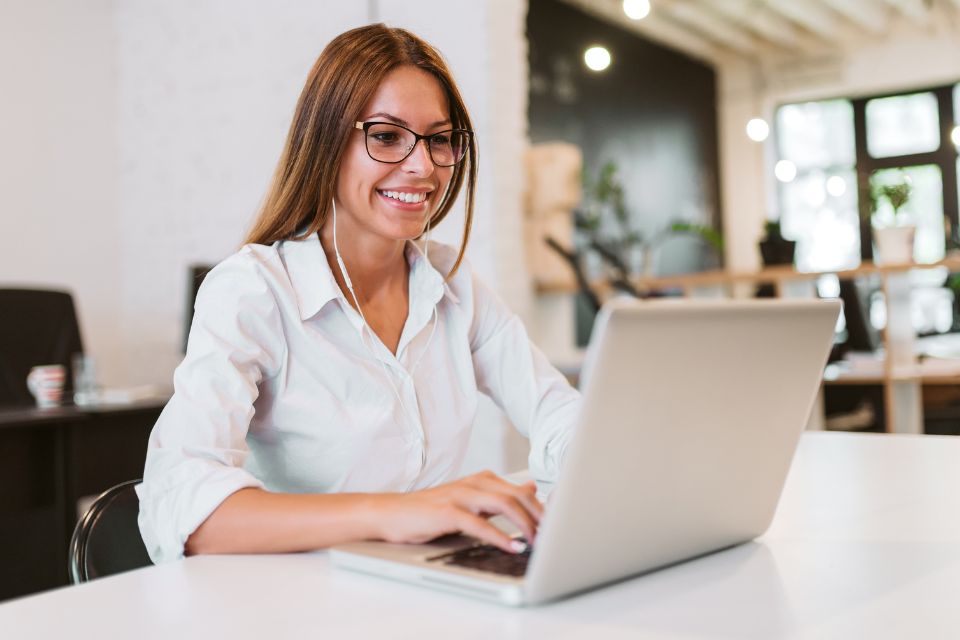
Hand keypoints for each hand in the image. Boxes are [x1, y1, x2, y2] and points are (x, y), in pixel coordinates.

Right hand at [373, 471, 542, 553]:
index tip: (558, 526)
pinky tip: (511, 547)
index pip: (521, 491)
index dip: (543, 508)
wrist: (392, 513)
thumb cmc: (431, 510)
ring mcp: (460, 495)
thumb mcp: (471, 499)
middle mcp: (474, 483)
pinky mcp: (447, 512)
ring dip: (524, 524)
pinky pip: (479, 523)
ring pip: (503, 504)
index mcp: (482, 479)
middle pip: (517, 495)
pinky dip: (499, 536)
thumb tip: (531, 489)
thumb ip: (500, 495)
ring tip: (537, 542)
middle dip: (540, 516)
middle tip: (554, 536)